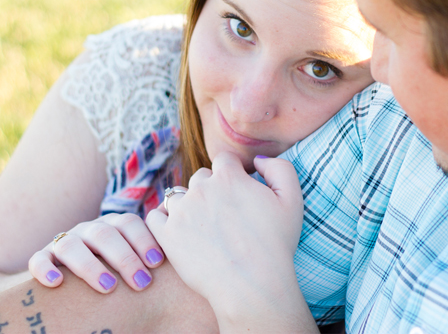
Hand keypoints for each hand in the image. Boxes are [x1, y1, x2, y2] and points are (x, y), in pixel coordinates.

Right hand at [28, 213, 164, 293]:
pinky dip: (45, 269)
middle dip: (125, 258)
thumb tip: (184, 250)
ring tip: (108, 287)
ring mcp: (63, 241)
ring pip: (72, 245)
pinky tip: (57, 283)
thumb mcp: (131, 256)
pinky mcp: (41, 257)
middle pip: (105, 235)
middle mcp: (89, 229)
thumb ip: (151, 251)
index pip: (130, 224)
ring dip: (91, 265)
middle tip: (142, 282)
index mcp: (113, 225)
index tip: (158, 263)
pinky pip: (39, 260)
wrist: (67, 275)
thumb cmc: (113, 268)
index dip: (144, 240)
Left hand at [147, 153, 316, 332]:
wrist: (252, 285)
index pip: (224, 161)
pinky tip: (179, 231)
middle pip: (201, 178)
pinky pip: (155, 217)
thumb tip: (258, 161)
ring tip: (201, 225)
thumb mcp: (292, 200)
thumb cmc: (276, 245)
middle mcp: (201, 189)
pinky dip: (164, 221)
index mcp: (229, 177)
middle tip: (223, 215)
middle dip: (211, 190)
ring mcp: (181, 212)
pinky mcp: (167, 235)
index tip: (239, 192)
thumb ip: (280, 168)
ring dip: (188, 205)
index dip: (233, 174)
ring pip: (178, 196)